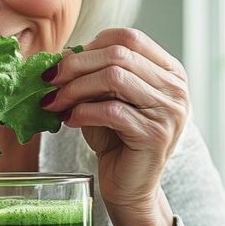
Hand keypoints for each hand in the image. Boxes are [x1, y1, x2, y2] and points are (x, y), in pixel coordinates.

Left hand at [41, 28, 189, 215]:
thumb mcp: (104, 99)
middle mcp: (175, 88)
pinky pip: (111, 111)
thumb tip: (61, 54)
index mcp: (168, 71)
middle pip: (119, 54)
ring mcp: (169, 111)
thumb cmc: (116, 141)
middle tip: (49, 80)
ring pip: (114, 78)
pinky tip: (69, 120)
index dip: (91, 44)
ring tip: (55, 102)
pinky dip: (83, 112)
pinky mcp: (155, 135)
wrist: (130, 187)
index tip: (64, 62)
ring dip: (76, 88)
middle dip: (76, 65)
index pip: (129, 37)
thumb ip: (91, 75)